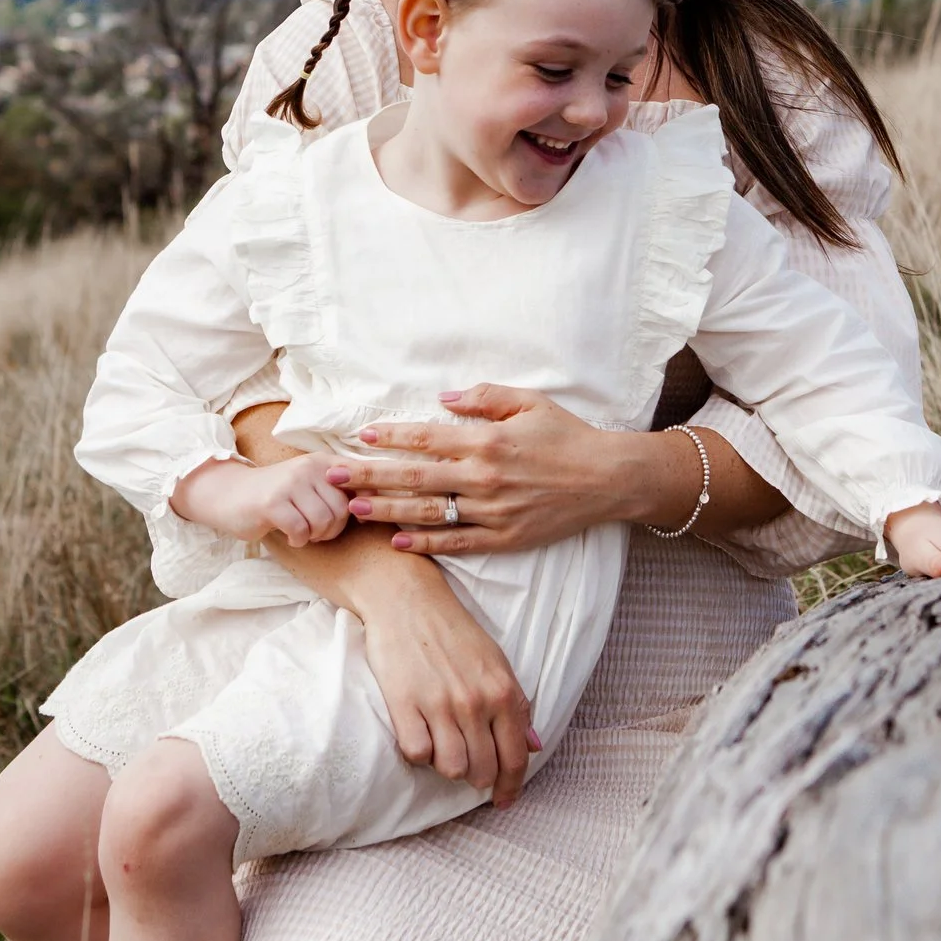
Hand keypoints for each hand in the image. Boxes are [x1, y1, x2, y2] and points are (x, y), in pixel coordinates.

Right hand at [171, 455, 354, 547]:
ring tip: (304, 532)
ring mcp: (290, 483)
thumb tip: (375, 506)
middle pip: (343, 509)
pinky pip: (301, 530)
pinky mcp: (272, 503)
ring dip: (315, 535)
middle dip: (334, 528)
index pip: (361, 480)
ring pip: (323, 521)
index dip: (367, 503)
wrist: (228, 494)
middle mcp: (308, 467)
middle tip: (317, 531)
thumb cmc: (277, 495)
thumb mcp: (311, 485)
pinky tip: (291, 536)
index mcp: (323, 461)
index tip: (357, 517)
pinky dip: (299, 540)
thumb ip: (341, 490)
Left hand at [342, 385, 654, 555]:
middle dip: (368, 476)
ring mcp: (492, 511)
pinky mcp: (504, 538)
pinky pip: (457, 542)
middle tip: (331, 476)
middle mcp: (484, 477)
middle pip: (414, 477)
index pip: (426, 438)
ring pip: (428, 513)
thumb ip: (486, 397)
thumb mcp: (531, 402)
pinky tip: (397, 540)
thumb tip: (445, 397)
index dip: (389, 437)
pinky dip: (425, 543)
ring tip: (352, 510)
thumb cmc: (569, 436)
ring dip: (386, 511)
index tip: (360, 436)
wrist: (608, 479)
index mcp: (488, 440)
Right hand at [358, 582, 541, 808]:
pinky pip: (417, 754)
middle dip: (477, 777)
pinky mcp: (405, 703)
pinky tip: (419, 733)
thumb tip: (535, 745)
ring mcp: (440, 703)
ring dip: (447, 765)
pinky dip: (419, 753)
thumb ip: (516, 705)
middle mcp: (475, 701)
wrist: (407, 599)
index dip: (511, 786)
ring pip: (452, 768)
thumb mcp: (495, 662)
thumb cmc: (453, 631)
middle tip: (467, 766)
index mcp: (503, 691)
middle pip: (483, 770)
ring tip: (441, 745)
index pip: (516, 757)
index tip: (503, 800)